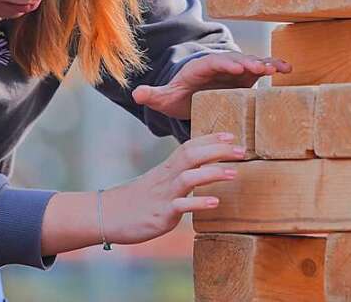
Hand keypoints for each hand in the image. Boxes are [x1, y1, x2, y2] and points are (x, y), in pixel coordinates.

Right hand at [101, 133, 244, 244]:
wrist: (107, 215)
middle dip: (217, 150)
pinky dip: (198, 203)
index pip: (190, 146)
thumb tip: (199, 173)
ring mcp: (164, 195)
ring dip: (212, 173)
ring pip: (188, 178)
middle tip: (242, 150)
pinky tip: (215, 203)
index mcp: (167, 169)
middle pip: (192, 156)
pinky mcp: (161, 215)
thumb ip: (178, 177)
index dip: (210, 139)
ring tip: (234, 173)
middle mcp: (166, 178)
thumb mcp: (159, 184)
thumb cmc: (137, 201)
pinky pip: (181, 207)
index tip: (231, 135)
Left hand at [131, 52, 290, 118]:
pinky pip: (261, 70)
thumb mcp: (166, 97)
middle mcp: (219, 65)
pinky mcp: (247, 78)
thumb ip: (154, 95)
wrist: (192, 94)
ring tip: (280, 69)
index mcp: (200, 68)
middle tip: (263, 69)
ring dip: (265, 64)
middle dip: (249, 64)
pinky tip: (287, 70)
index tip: (235, 68)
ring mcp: (235, 70)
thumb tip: (137, 94)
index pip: (212, 64)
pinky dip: (273, 67)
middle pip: (235, 61)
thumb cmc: (180, 95)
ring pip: (251, 63)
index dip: (224, 64)